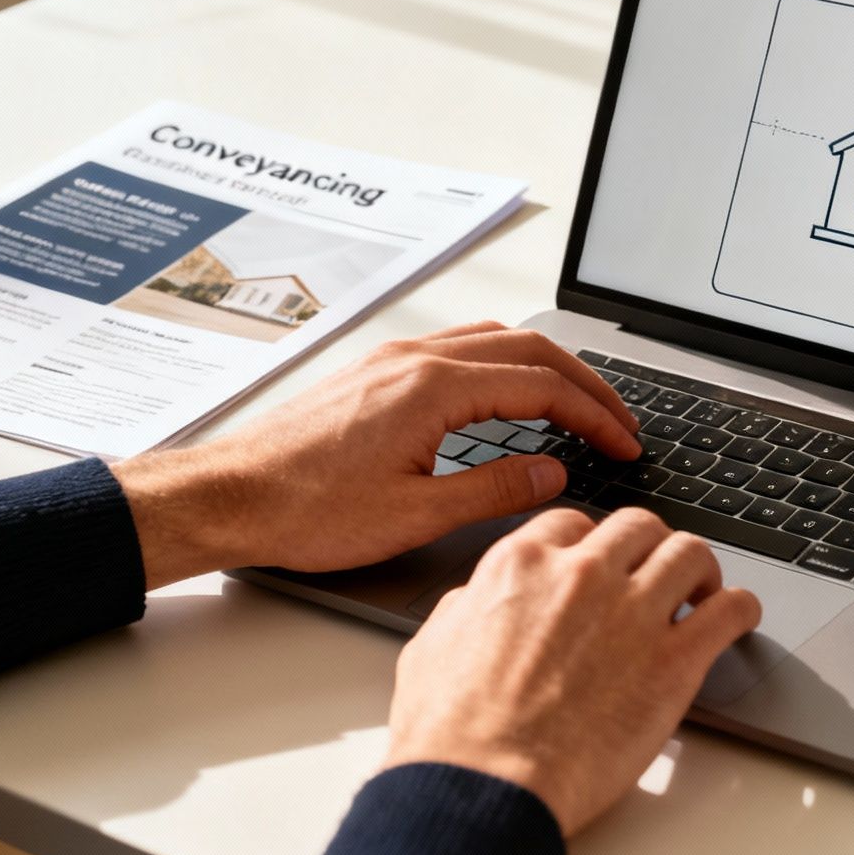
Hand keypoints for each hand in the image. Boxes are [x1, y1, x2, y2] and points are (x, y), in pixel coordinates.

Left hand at [112, 323, 641, 587]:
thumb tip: (553, 473)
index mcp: (433, 388)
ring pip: (493, 340)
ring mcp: (393, 359)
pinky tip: (508, 396)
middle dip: (584, 384)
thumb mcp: (416, 515)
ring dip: (544, 368)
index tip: (625, 443)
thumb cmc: (306, 510)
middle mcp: (415, 358)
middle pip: (528, 349)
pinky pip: (459, 348)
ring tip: (576, 404)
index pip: (542, 387)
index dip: (595, 415)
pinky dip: (503, 365)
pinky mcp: (375, 372)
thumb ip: (496, 489)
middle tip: (620, 421)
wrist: (228, 497)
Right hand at [382, 506, 760, 835]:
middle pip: (639, 527)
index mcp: (521, 565)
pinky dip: (741, 608)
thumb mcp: (432, 648)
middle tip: (656, 575)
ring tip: (701, 593)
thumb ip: (466, 610)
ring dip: (700, 570)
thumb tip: (477, 603)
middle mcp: (582, 575)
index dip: (594, 544)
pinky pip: (730, 610)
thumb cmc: (451, 734)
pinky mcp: (675, 661)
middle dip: (650, 547)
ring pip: (690, 552)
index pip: (575, 524)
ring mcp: (633, 613)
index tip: (604, 565)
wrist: (483, 787)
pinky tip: (738, 619)